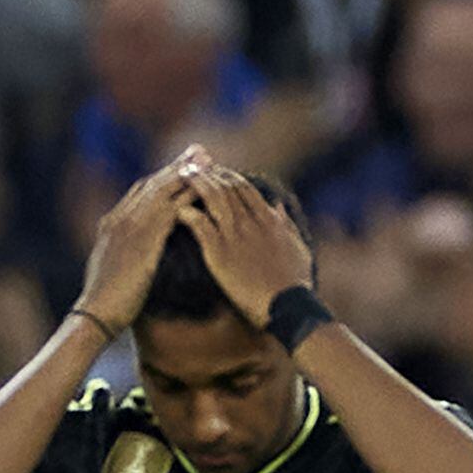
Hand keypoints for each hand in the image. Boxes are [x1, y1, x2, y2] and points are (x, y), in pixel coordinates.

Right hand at [74, 157, 192, 334]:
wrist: (95, 314)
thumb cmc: (104, 303)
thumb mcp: (109, 270)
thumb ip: (121, 253)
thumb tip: (131, 254)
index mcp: (110, 224)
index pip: (139, 190)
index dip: (162, 176)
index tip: (180, 166)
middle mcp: (120, 219)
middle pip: (153, 183)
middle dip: (178, 165)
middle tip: (199, 151)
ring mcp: (131, 227)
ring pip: (163, 190)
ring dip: (188, 173)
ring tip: (208, 161)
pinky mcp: (145, 239)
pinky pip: (172, 209)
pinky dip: (189, 196)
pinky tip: (207, 190)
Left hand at [170, 160, 312, 329]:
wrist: (288, 305)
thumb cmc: (294, 282)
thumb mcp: (296, 246)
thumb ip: (285, 224)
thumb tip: (278, 206)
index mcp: (269, 219)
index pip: (244, 188)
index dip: (227, 176)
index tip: (213, 170)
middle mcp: (252, 222)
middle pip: (227, 187)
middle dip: (208, 173)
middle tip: (190, 166)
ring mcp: (236, 236)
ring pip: (214, 200)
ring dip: (196, 185)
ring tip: (180, 176)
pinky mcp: (221, 253)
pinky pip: (201, 226)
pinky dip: (188, 214)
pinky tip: (176, 209)